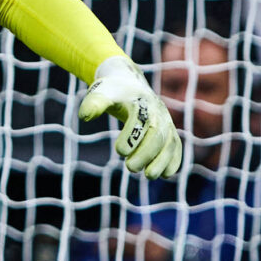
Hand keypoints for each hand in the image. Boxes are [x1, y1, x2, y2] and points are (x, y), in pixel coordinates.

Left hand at [78, 56, 184, 177]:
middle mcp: (157, 111)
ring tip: (149, 176)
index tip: (119, 151)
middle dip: (146, 153)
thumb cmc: (113, 91)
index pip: (140, 120)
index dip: (132, 137)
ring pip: (169, 142)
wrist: (130, 84)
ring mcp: (166, 121)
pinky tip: (165, 174)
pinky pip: (176, 146)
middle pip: (157, 134)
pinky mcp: (169, 130)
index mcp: (140, 102)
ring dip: (162, 161)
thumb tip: (84, 116)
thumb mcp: (102, 93)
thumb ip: (94, 103)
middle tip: (130, 168)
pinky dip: (173, 160)